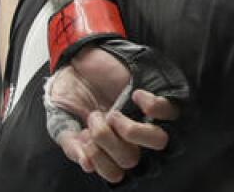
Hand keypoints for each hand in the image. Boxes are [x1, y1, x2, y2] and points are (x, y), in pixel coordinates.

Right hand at [48, 46, 180, 183]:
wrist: (79, 59)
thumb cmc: (73, 93)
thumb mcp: (62, 122)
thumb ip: (71, 144)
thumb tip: (86, 163)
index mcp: (110, 149)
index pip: (118, 174)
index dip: (101, 163)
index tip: (85, 141)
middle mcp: (133, 139)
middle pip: (134, 160)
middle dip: (108, 143)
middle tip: (94, 118)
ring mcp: (148, 118)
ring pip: (159, 141)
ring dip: (131, 130)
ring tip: (112, 112)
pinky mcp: (161, 96)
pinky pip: (171, 111)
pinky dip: (152, 106)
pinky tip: (135, 94)